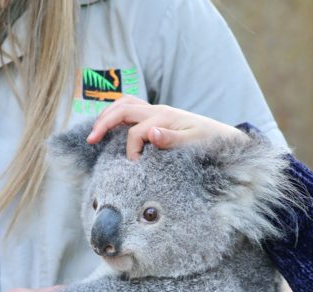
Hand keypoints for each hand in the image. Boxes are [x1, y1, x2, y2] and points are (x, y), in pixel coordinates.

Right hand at [86, 95, 245, 159]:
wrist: (222, 137)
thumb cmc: (209, 142)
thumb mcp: (194, 142)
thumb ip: (172, 139)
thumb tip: (151, 132)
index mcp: (164, 117)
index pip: (136, 131)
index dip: (131, 149)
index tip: (135, 166)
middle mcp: (157, 111)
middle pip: (123, 108)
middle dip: (104, 123)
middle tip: (90, 139)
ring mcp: (156, 111)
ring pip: (125, 104)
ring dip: (108, 114)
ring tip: (95, 130)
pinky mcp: (156, 116)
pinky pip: (131, 109)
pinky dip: (117, 114)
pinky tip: (110, 126)